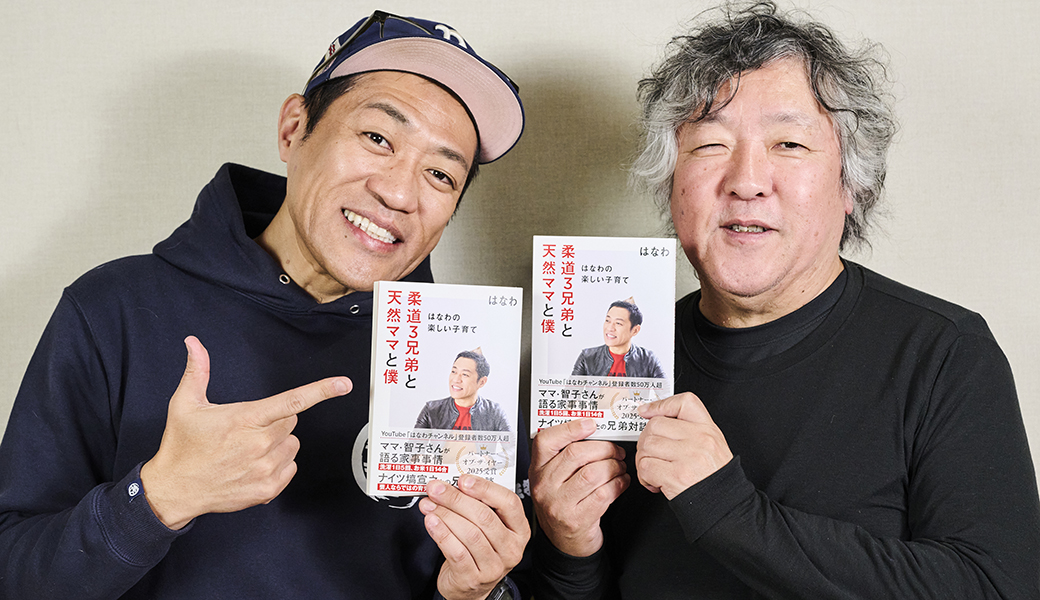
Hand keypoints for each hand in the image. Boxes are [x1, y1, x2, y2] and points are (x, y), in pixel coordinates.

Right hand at [140, 336, 350, 529]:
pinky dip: (278, 465)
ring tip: (248, 449)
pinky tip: (253, 465)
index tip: (343, 384)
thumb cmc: (182, 447)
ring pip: (293, 444)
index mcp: (245, 420)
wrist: (175, 489)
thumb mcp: (185, 405)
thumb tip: (194, 344)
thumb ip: (197, 371)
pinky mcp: (268, 488)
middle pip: (291, 421)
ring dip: (278, 443)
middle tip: (248, 428)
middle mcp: (259, 444)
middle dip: (275, 420)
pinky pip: (291, 467)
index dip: (321, 390)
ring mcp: (265, 468)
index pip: (291, 402)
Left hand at [419, 475, 529, 599]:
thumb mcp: (487, 528)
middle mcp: (511, 549)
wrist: (469, 587)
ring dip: (445, 515)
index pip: (509, 502)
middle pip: (484, 517)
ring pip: (469, 534)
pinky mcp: (473, 579)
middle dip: (456, 499)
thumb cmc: (478, 550)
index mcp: (519, 530)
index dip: (485, 489)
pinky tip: (431, 522)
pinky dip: (441, 534)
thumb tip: (449, 485)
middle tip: (436, 489)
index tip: (463, 480)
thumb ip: (477, 506)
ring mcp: (494, 567)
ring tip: (429, 504)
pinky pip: (457, 552)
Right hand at [530, 419, 628, 556]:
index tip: (591, 424)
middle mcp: (544, 487)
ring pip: (593, 473)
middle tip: (616, 451)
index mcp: (537, 470)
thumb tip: (594, 432)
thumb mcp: (554, 479)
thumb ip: (565, 456)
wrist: (564, 543)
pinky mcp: (576, 520)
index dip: (570, 429)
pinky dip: (618, 484)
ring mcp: (558, 505)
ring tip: (620, 466)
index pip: (546, 441)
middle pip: (576, 454)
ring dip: (614, 467)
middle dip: (604, 448)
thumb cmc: (563, 505)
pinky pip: (604, 494)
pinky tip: (621, 482)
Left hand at [635, 392, 732, 499]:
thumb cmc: (714, 477)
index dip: (661, 405)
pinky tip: (654, 482)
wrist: (725, 504)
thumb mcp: (711, 444)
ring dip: (643, 460)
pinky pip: (646, 466)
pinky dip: (644, 477)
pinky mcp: (676, 475)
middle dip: (645, 441)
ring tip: (653, 469)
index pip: (684, 402)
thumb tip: (653, 415)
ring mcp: (688, 456)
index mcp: (708, 429)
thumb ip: (689, 429)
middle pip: (655, 425)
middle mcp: (699, 439)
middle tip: (650, 454)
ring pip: (646, 446)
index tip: (647, 412)